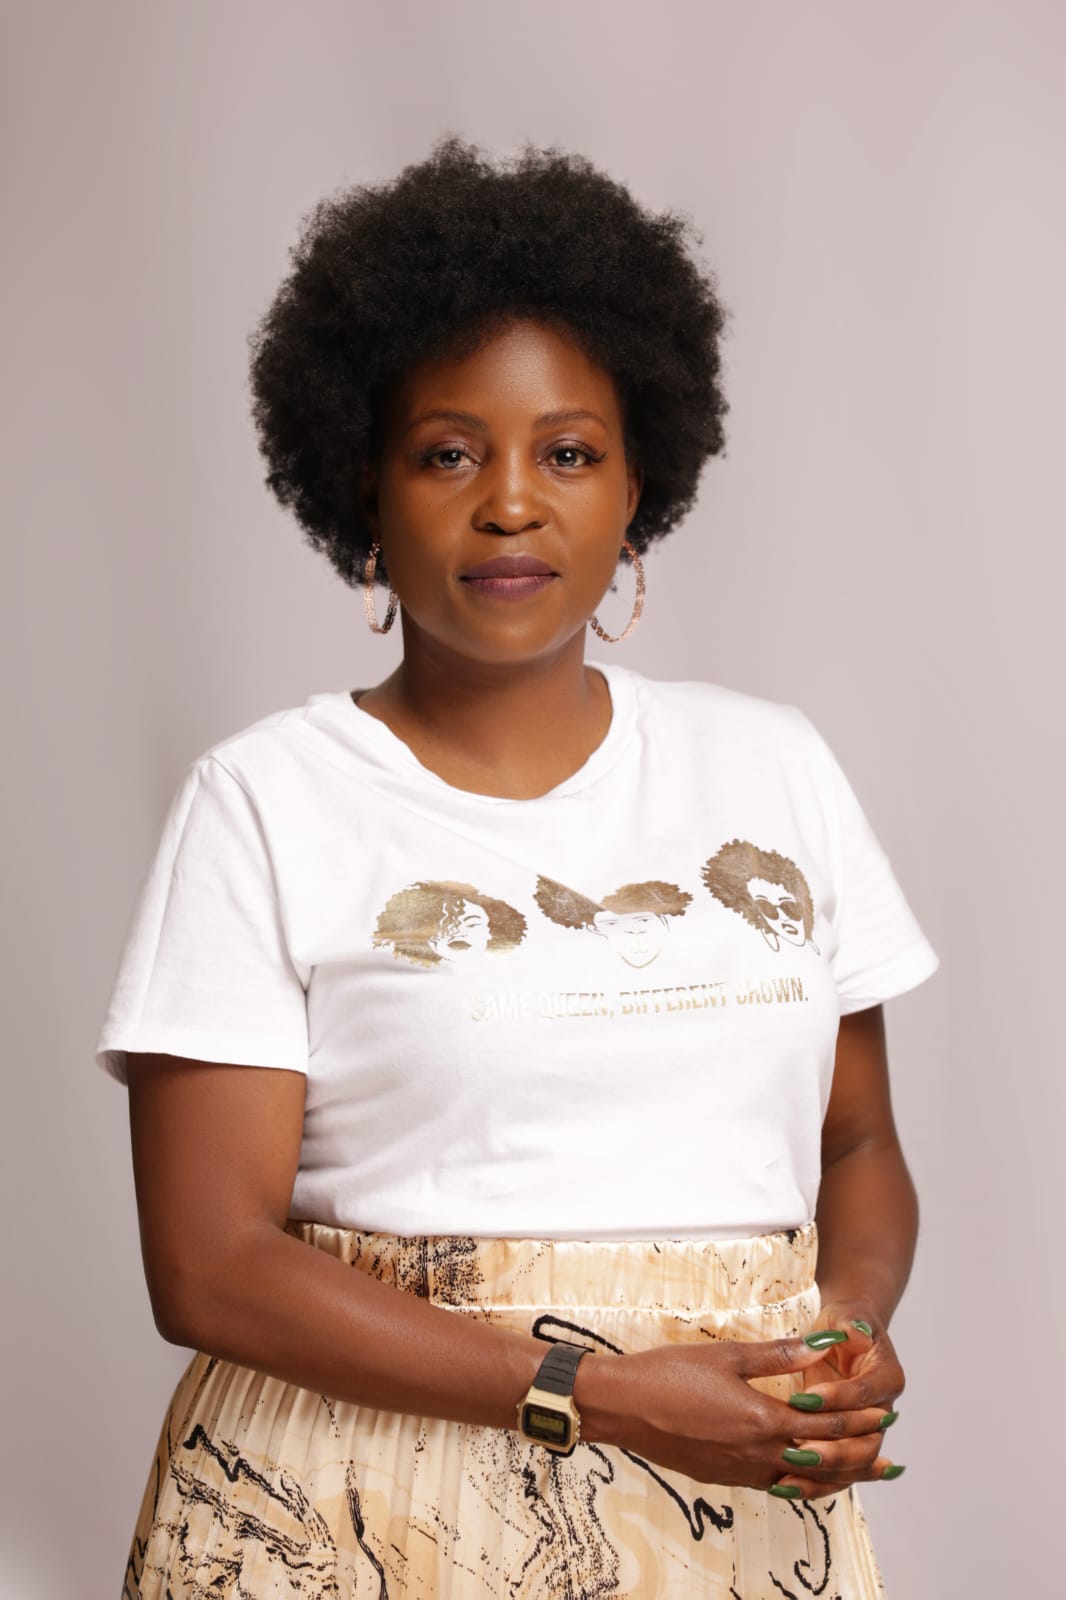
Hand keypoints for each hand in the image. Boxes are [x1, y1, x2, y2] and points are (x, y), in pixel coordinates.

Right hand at [586, 1332, 889, 1497]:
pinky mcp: (724, 1477)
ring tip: (862, 1473)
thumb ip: (778, 1355)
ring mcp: (741, 1471)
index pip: (827, 1425)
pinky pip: (776, 1486)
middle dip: (860, 1454)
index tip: (887, 1415)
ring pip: (802, 1480)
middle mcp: (757, 1454)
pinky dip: (802, 1483)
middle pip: (823, 1461)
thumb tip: (822, 1345)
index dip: (860, 1421)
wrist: (623, 1408)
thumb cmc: (669, 1374)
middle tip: (889, 1452)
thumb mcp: (727, 1356)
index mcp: (762, 1420)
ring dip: (837, 1476)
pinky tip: (807, 1477)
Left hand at [772, 1301, 905, 1498]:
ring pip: (854, 1466)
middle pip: (866, 1442)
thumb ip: (849, 1324)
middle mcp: (882, 1411)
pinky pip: (836, 1474)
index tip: (803, 1398)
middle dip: (834, 1449)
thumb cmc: (842, 1325)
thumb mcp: (843, 1317)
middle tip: (799, 1449)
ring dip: (823, 1474)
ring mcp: (867, 1433)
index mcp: (887, 1378)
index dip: (837, 1398)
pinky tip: (784, 1487)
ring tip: (787, 1478)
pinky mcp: (848, 1446)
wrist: (844, 1340)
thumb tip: (856, 1331)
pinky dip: (814, 1483)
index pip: (864, 1394)